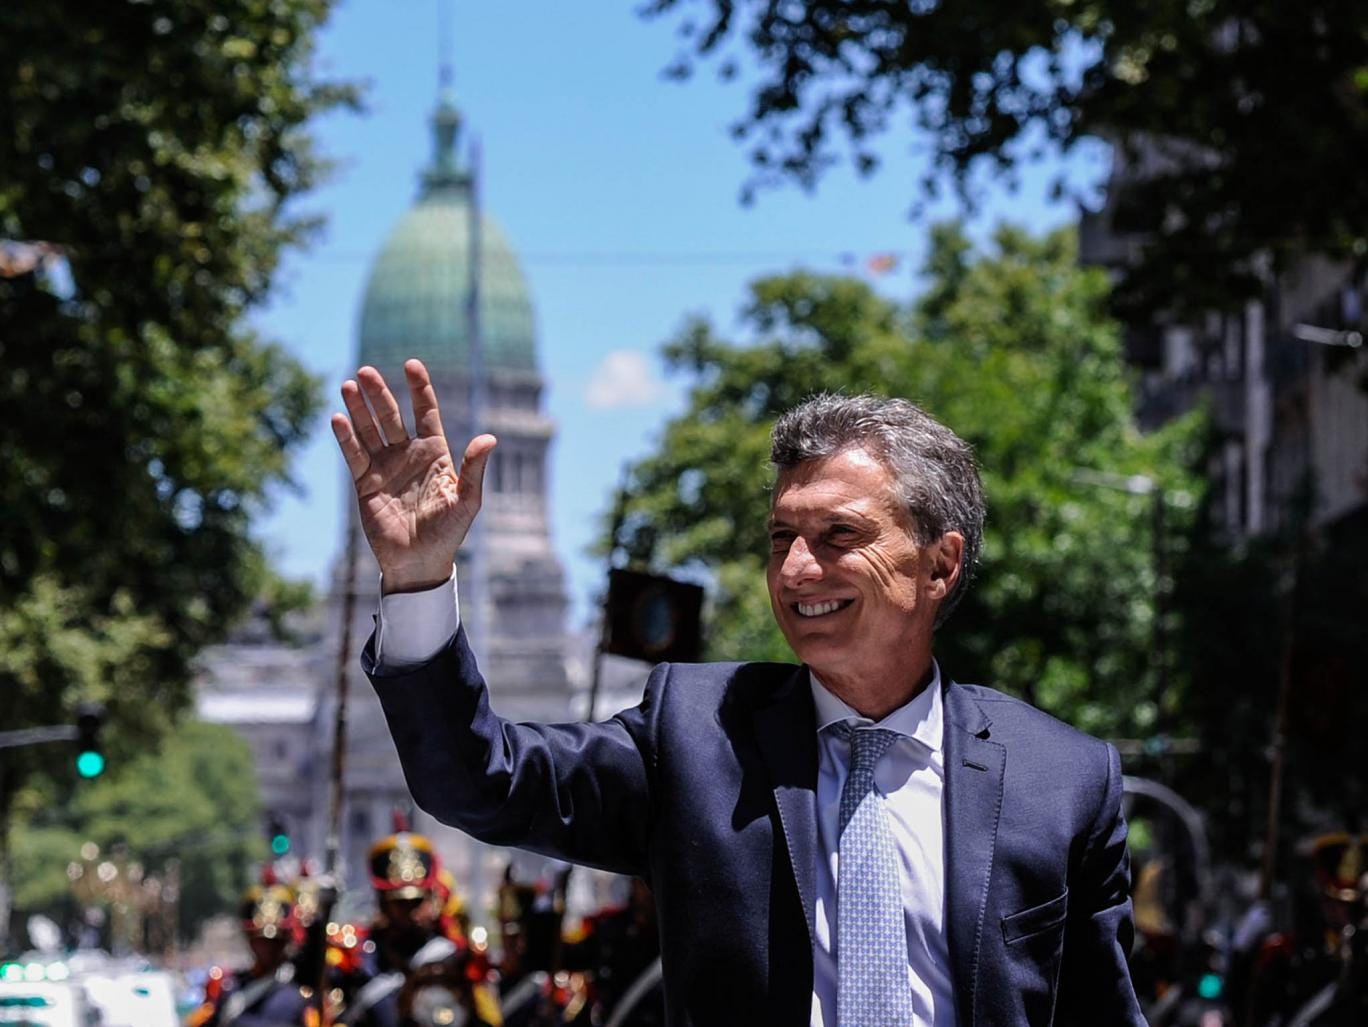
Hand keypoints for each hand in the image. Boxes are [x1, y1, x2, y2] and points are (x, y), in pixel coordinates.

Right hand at [330, 359, 495, 592]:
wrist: (419, 563)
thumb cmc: (448, 532)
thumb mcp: (466, 500)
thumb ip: (474, 469)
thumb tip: (489, 438)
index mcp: (435, 454)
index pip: (426, 412)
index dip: (419, 388)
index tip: (411, 364)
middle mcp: (408, 454)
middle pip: (391, 416)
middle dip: (379, 393)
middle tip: (366, 371)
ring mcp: (385, 466)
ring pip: (370, 430)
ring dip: (359, 409)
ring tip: (348, 385)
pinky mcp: (365, 483)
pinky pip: (354, 455)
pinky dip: (346, 437)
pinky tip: (338, 418)